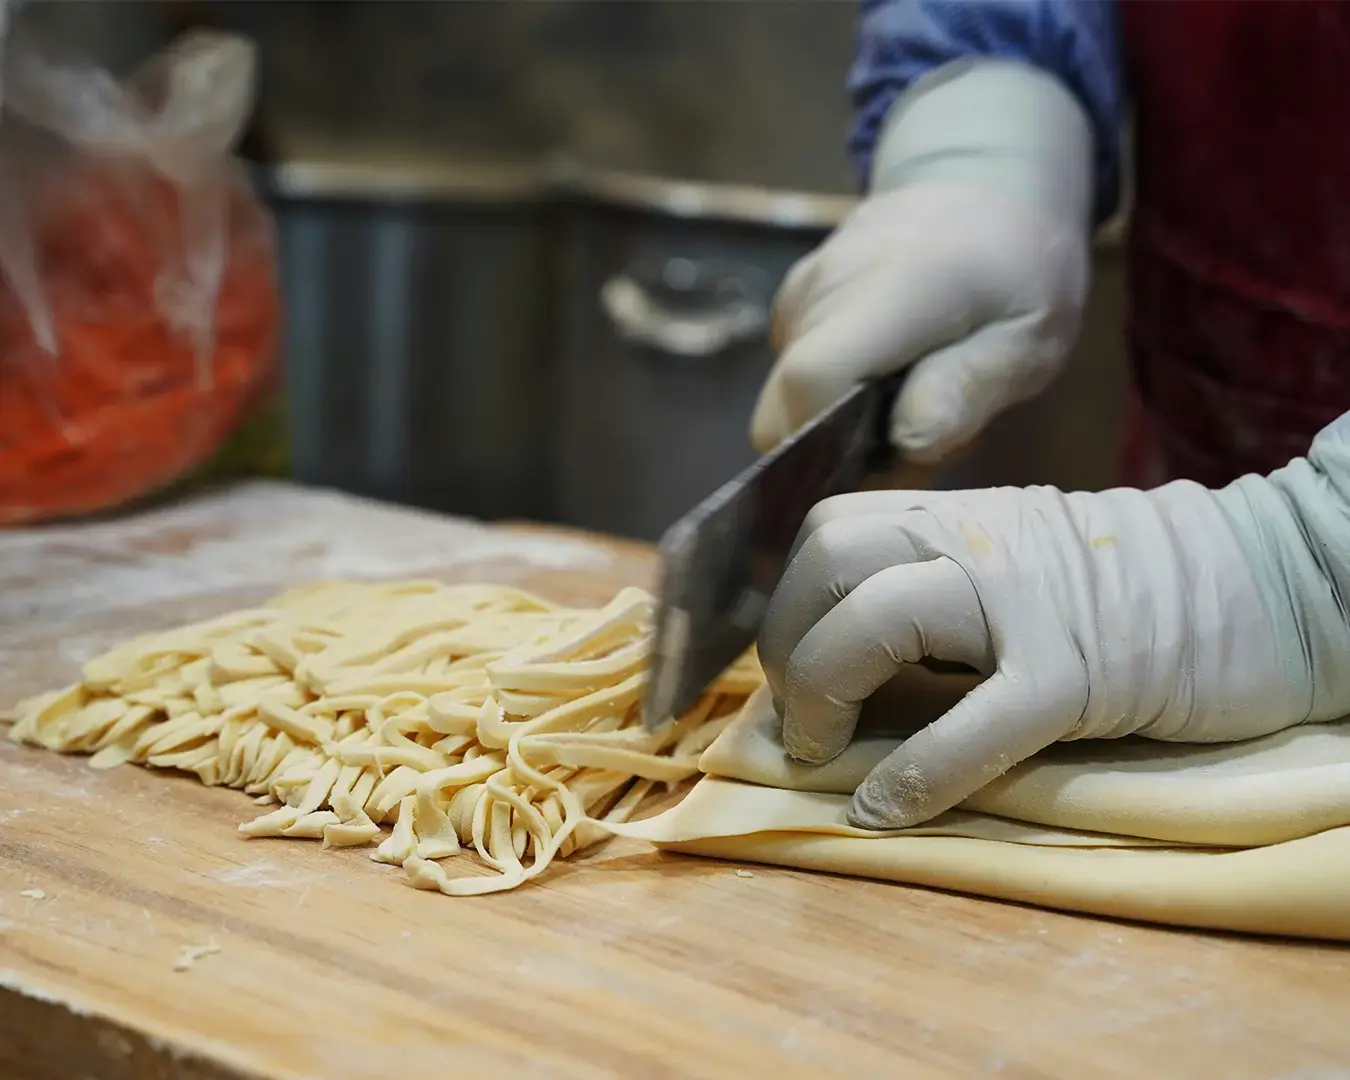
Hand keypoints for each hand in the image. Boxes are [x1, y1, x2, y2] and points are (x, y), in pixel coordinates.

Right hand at [750, 184, 1087, 463]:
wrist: (985, 187)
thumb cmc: (1019, 270)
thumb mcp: (1031, 337)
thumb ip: (970, 386)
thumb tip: (907, 440)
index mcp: (892, 291)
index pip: (811, 380)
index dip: (829, 444)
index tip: (879, 466)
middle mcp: (826, 287)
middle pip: (784, 408)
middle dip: (836, 451)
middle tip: (911, 438)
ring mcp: (801, 291)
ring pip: (786, 400)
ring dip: (838, 422)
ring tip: (910, 395)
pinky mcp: (792, 300)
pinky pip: (791, 376)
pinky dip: (831, 393)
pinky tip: (886, 371)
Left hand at [757, 463, 1349, 828]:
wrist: (1277, 579)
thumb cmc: (1148, 584)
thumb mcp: (1026, 559)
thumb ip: (946, 583)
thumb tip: (852, 648)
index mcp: (964, 517)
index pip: (830, 529)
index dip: (786, 599)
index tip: (785, 662)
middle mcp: (981, 541)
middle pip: (830, 561)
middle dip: (786, 644)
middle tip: (798, 716)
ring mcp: (1029, 602)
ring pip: (878, 620)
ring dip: (822, 692)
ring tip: (821, 753)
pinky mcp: (1083, 670)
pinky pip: (976, 722)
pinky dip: (916, 774)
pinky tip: (883, 812)